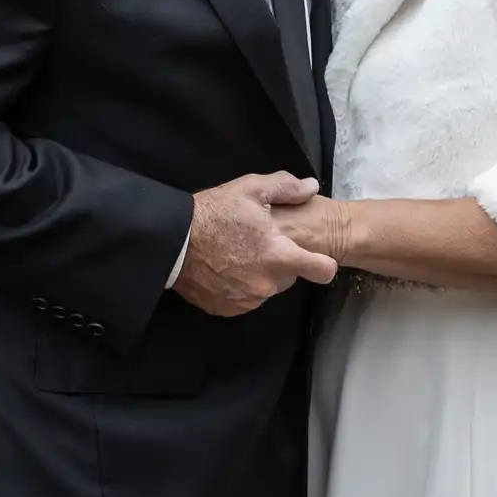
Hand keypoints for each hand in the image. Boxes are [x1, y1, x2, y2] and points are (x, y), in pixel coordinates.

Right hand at [173, 172, 339, 317]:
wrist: (173, 241)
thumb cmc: (215, 212)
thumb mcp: (250, 189)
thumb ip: (286, 188)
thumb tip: (312, 187)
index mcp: (279, 256)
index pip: (321, 271)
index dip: (322, 263)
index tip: (317, 259)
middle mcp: (267, 284)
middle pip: (289, 277)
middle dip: (280, 262)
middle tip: (258, 243)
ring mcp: (247, 300)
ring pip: (266, 288)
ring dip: (260, 275)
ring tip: (238, 254)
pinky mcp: (228, 309)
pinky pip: (245, 299)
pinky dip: (240, 287)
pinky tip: (225, 268)